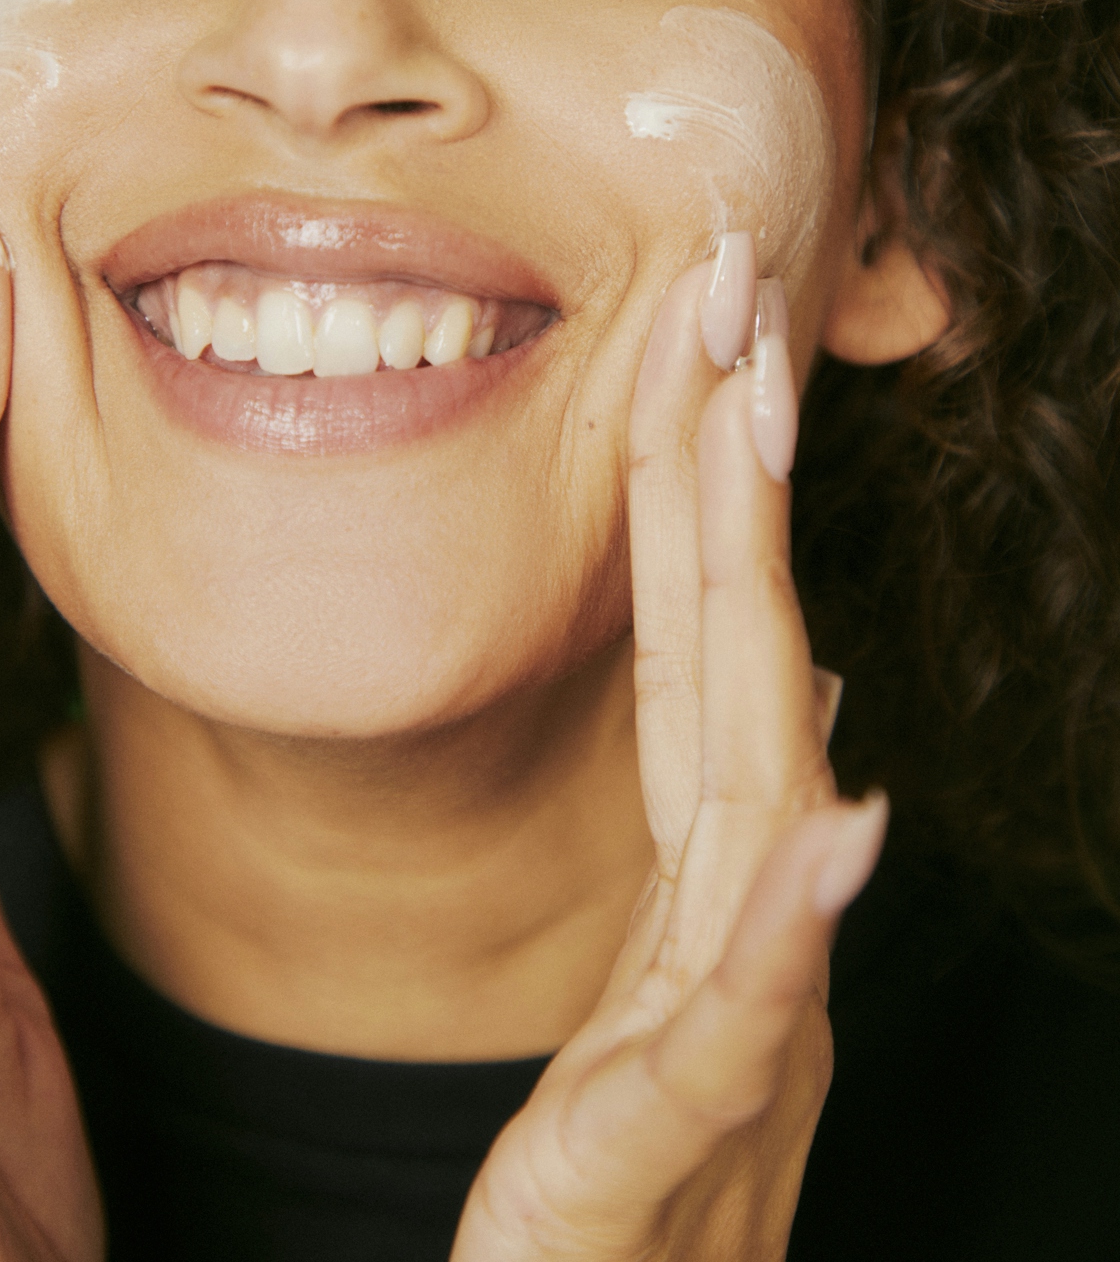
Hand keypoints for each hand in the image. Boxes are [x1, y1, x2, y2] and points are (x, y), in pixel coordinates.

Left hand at [452, 236, 885, 1260]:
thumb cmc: (635, 1181)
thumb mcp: (675, 985)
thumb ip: (738, 845)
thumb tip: (815, 693)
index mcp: (710, 872)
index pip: (705, 646)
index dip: (703, 488)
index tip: (704, 338)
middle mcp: (739, 915)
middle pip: (737, 661)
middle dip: (731, 473)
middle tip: (731, 303)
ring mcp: (725, 1015)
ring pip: (751, 783)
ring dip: (765, 606)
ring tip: (763, 443)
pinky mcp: (677, 1134)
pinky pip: (737, 1016)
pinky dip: (797, 916)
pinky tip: (843, 818)